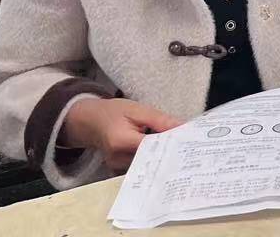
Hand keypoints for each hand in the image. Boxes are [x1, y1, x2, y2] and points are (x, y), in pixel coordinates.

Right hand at [60, 97, 182, 170]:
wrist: (89, 121)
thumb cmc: (113, 112)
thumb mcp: (137, 109)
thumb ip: (160, 120)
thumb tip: (183, 127)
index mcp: (121, 142)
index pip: (153, 148)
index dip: (172, 145)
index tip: (189, 142)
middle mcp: (118, 159)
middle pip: (151, 160)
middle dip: (170, 153)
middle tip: (190, 147)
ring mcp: (117, 167)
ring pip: (147, 165)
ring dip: (162, 156)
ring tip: (180, 149)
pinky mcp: (118, 169)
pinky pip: (140, 166)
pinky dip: (152, 159)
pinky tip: (164, 153)